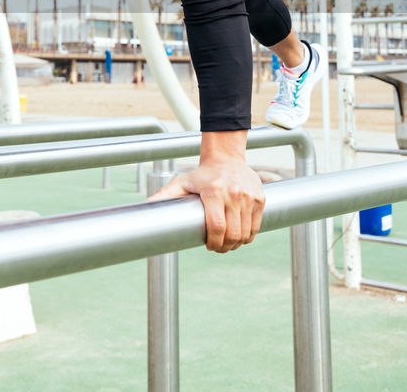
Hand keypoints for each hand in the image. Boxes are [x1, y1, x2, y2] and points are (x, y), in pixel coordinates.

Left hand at [148, 130, 264, 252]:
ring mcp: (249, 196)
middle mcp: (234, 193)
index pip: (217, 226)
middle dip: (225, 247)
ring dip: (237, 244)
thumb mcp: (182, 182)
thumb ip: (165, 195)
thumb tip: (145, 206)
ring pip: (246, 233)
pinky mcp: (260, 199)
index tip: (209, 246)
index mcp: (214, 191)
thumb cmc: (202, 175)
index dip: (214, 242)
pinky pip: (256, 226)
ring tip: (228, 244)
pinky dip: (249, 236)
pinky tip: (240, 236)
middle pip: (233, 233)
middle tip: (218, 248)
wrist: (226, 159)